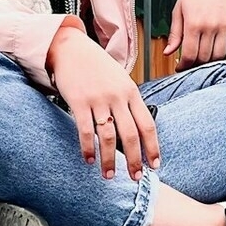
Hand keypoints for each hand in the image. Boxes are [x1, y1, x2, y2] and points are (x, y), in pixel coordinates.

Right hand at [48, 26, 159, 180]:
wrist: (71, 48)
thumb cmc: (97, 66)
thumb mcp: (120, 80)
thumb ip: (129, 102)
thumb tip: (137, 130)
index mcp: (132, 92)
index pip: (148, 124)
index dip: (153, 147)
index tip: (155, 165)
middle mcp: (118, 97)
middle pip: (131, 134)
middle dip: (134, 160)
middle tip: (135, 178)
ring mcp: (98, 99)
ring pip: (108, 136)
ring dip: (110, 159)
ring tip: (108, 175)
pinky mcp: (79, 101)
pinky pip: (85, 130)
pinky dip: (88, 148)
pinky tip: (89, 159)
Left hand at [165, 0, 225, 69]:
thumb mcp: (178, 10)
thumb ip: (174, 33)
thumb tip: (168, 52)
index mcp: (193, 23)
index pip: (189, 55)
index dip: (184, 66)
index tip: (181, 68)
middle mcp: (210, 26)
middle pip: (204, 58)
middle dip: (196, 65)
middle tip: (192, 65)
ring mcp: (225, 26)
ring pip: (219, 55)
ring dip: (211, 63)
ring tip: (205, 62)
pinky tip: (222, 58)